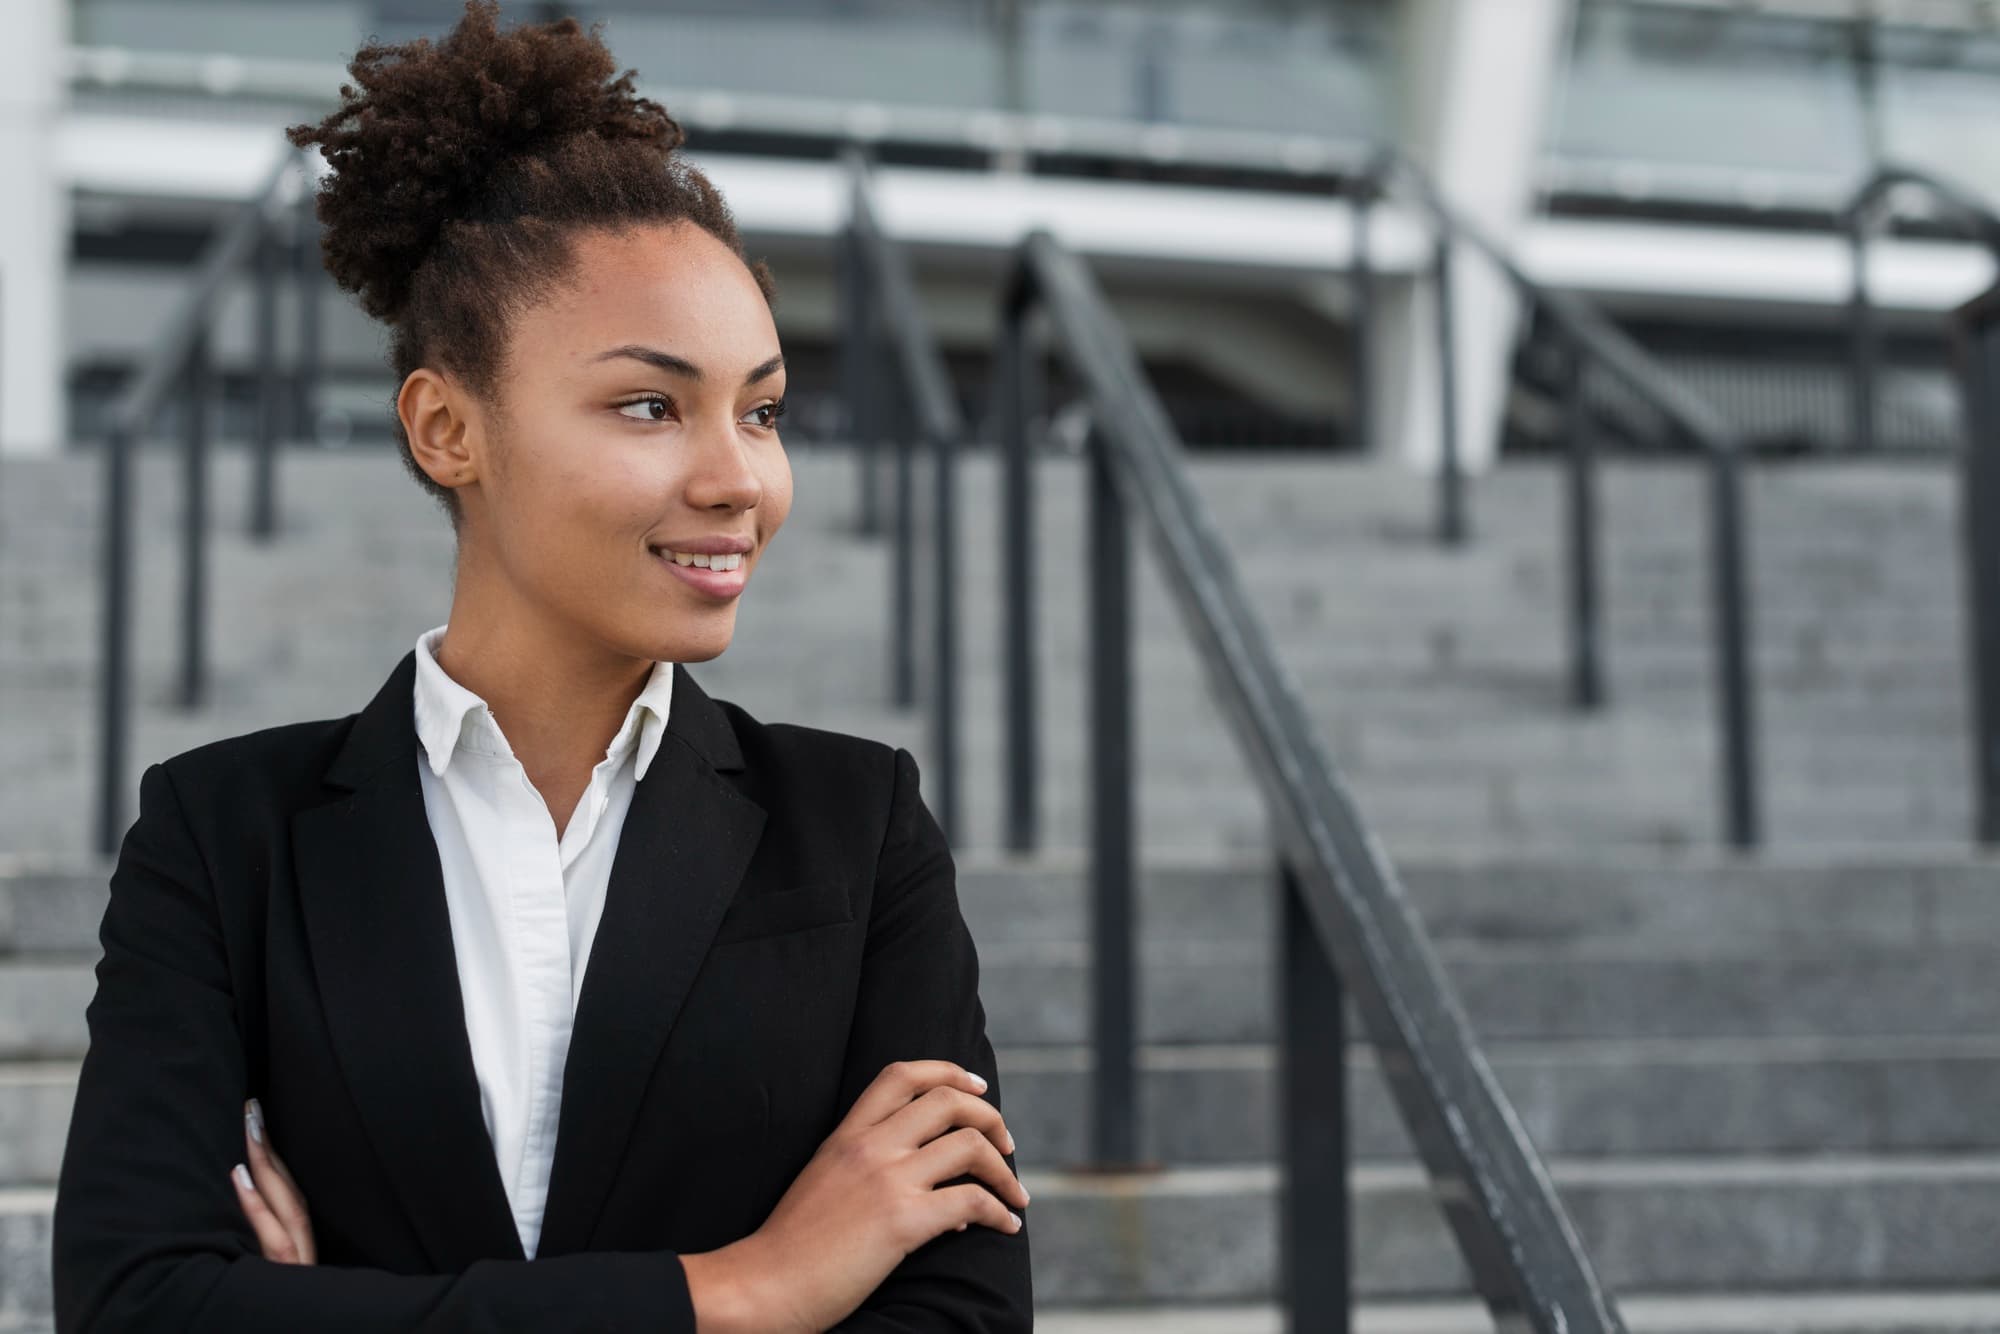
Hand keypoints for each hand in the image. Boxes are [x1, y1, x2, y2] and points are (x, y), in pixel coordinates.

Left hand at [231, 1097, 316, 1264]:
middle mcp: (302, 1248)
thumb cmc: (271, 1327)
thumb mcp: (267, 1277)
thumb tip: (236, 1200)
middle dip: (270, 1146)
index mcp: (300, 1246)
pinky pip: (271, 1234)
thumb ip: (261, 1249)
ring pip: (285, 1203)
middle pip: (289, 1188)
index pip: (290, 1193)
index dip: (275, 1155)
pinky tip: (240, 1174)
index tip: (257, 1122)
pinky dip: (255, 1204)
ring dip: (266, 1162)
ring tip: (251, 1126)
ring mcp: (295, 1261)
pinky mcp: (284, 1274)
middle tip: (252, 1107)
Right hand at [687, 1060, 1027, 1333]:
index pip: (902, 1075)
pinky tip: (1006, 1226)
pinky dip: (1000, 1212)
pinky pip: (973, 1200)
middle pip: (949, 1102)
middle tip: (1006, 1145)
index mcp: (846, 1134)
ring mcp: (887, 1180)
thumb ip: (866, 1166)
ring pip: (970, 1145)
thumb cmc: (792, 1246)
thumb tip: (932, 1180)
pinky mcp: (903, 1220)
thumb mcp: (823, 1181)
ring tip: (1015, 1194)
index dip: (948, 1073)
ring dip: (1004, 1170)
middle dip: (991, 1119)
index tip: (976, 1090)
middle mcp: (870, 1146)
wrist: (765, 1284)